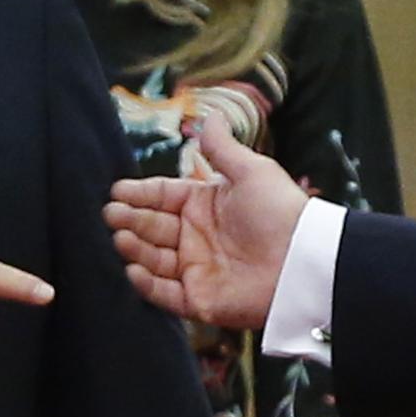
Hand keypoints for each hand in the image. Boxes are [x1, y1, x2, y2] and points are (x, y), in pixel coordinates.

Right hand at [107, 112, 306, 328]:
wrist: (304, 261)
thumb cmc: (282, 213)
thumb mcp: (252, 172)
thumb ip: (223, 148)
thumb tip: (210, 116)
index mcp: (206, 205)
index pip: (163, 196)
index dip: (140, 193)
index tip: (117, 190)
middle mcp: (196, 237)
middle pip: (153, 226)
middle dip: (130, 218)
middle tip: (111, 213)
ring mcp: (196, 269)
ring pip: (153, 258)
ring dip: (134, 248)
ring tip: (121, 236)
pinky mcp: (199, 300)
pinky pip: (164, 293)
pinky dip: (146, 284)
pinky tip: (133, 269)